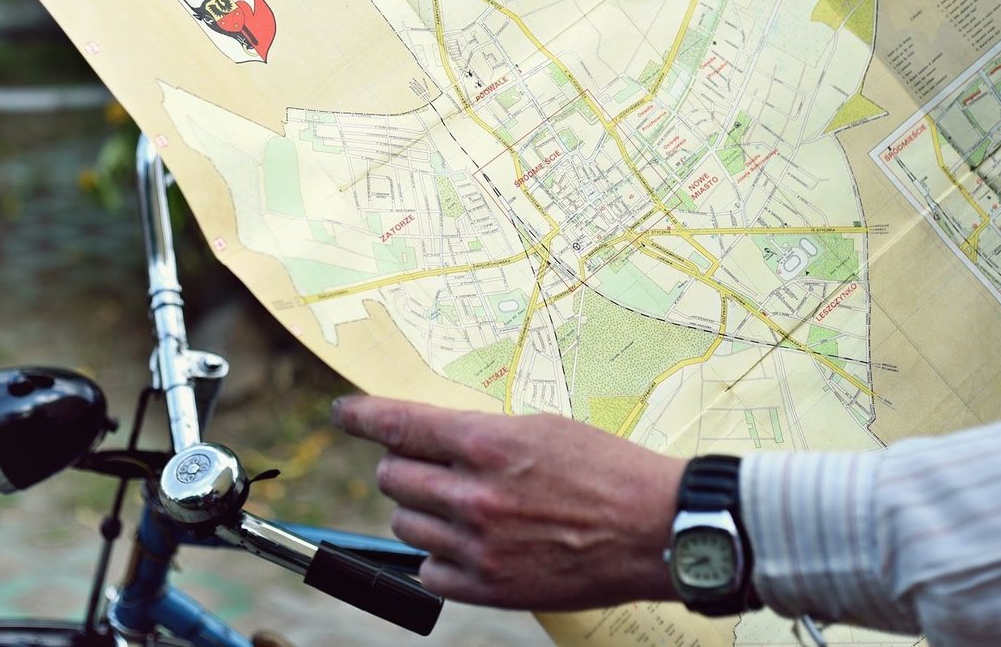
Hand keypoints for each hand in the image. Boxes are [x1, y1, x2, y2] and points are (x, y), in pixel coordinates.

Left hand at [331, 396, 685, 609]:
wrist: (655, 528)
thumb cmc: (607, 470)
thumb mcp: (543, 429)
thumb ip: (482, 434)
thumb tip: (433, 438)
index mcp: (489, 444)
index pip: (401, 425)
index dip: (363, 416)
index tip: (344, 413)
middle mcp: (475, 494)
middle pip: (394, 476)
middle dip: (405, 466)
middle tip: (432, 466)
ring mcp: (479, 545)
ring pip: (407, 522)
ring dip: (423, 510)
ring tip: (464, 506)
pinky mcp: (489, 588)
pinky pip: (429, 570)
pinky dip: (439, 556)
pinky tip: (469, 544)